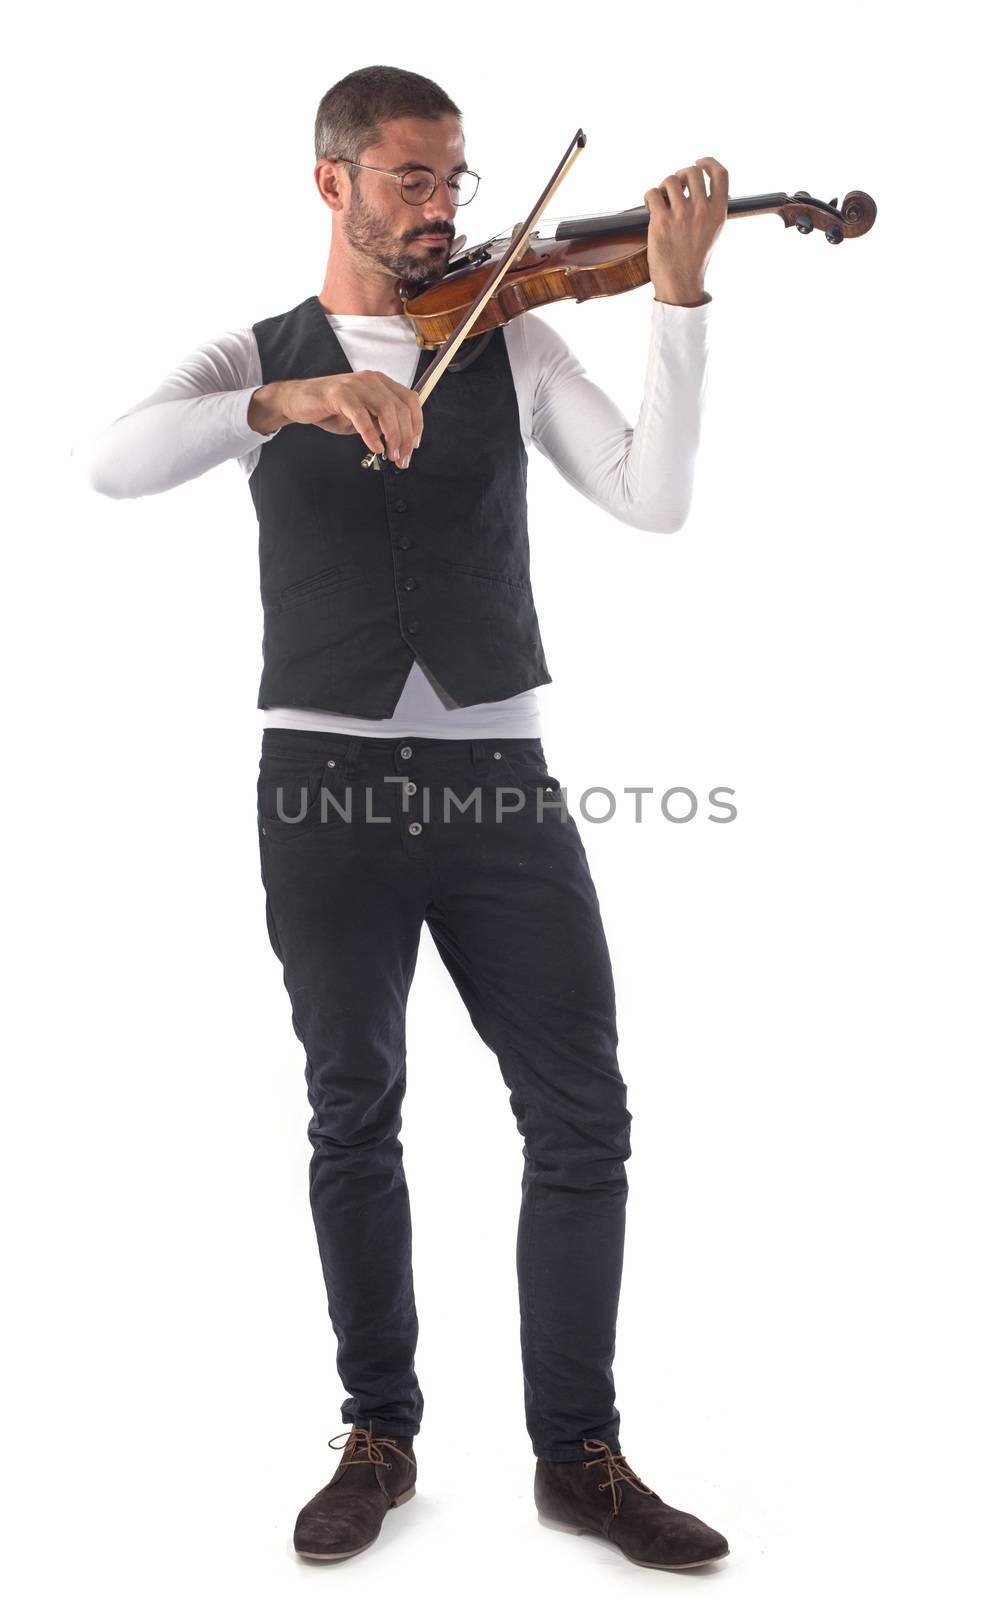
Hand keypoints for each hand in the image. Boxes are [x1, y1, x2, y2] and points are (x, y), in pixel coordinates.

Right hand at [250, 371, 423, 465]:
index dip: (416, 426)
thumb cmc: (332, 409)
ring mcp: (355, 384)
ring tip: (390, 455)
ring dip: (392, 436)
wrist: (299, 400)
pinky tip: (374, 447)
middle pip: (401, 408)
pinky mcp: (339, 393)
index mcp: (381, 383)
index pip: (410, 401)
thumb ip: (381, 426)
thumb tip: (399, 445)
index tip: (412, 448)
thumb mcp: (364, 418)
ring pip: (386, 409)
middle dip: (405, 437)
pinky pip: (361, 414)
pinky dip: (370, 434)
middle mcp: (372, 380)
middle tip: (401, 458)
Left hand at [644, 157, 727, 305]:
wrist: (680, 283)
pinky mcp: (661, 221)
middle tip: (676, 186)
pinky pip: (653, 193)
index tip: (699, 163)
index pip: (720, 174)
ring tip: (663, 200)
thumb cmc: (694, 258)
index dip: (708, 162)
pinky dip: (650, 196)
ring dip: (664, 187)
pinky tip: (651, 206)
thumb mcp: (714, 231)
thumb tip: (705, 184)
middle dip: (681, 175)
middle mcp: (702, 211)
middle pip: (692, 172)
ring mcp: (681, 215)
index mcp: (718, 212)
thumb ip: (712, 208)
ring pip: (670, 180)